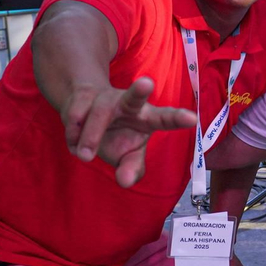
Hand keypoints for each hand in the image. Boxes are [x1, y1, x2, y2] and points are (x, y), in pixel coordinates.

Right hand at [60, 75, 196, 179]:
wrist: (85, 114)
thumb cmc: (116, 136)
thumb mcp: (127, 155)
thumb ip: (131, 168)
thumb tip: (124, 181)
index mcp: (147, 118)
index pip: (165, 119)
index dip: (177, 119)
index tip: (192, 119)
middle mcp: (128, 104)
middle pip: (134, 97)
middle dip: (139, 91)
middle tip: (146, 83)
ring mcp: (105, 98)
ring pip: (99, 113)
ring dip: (91, 136)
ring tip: (85, 156)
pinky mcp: (83, 97)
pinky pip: (76, 117)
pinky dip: (73, 136)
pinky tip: (74, 142)